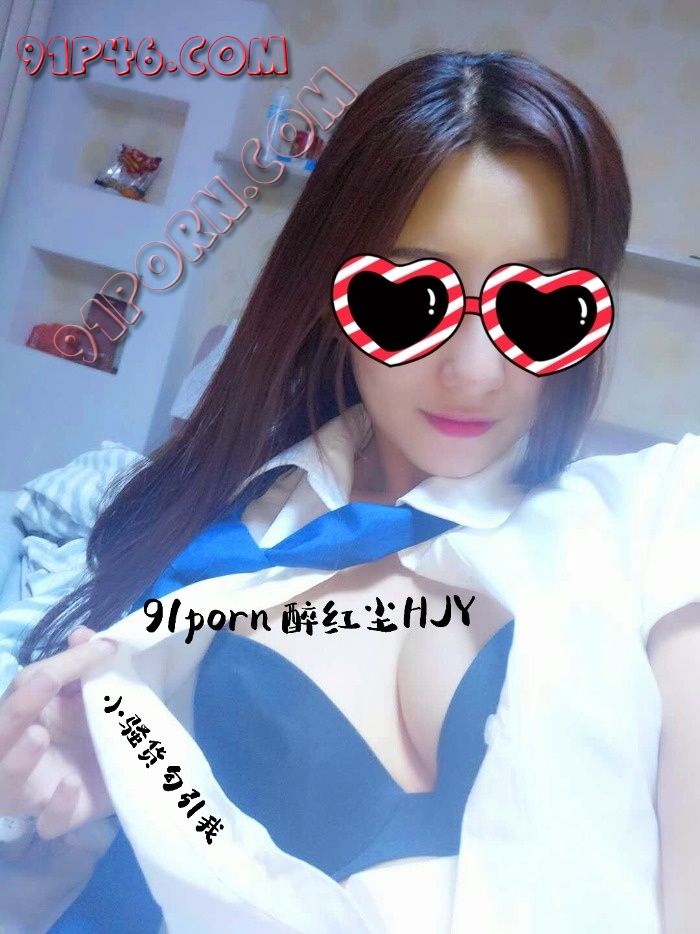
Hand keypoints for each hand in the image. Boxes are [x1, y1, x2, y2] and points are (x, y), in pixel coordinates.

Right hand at [0, 626, 117, 839]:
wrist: (106, 777)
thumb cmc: (82, 728)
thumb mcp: (83, 696)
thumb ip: (81, 666)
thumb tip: (83, 633)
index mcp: (24, 713)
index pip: (29, 683)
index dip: (61, 665)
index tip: (101, 648)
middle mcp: (16, 750)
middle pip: (2, 728)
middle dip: (20, 706)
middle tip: (47, 680)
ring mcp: (31, 788)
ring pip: (7, 780)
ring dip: (20, 758)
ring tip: (38, 735)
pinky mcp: (57, 817)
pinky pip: (48, 823)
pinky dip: (56, 806)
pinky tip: (70, 785)